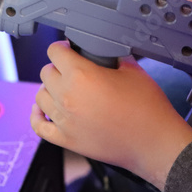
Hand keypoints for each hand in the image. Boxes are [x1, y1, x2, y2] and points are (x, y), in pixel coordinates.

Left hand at [31, 41, 191, 190]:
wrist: (154, 143)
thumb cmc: (147, 109)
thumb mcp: (133, 71)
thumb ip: (112, 56)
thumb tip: (104, 51)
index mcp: (82, 76)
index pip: (55, 52)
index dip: (62, 47)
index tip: (69, 49)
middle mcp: (68, 97)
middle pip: (46, 73)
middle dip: (58, 67)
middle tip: (72, 69)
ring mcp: (64, 120)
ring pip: (40, 96)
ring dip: (50, 89)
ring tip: (63, 88)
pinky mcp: (66, 140)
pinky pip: (39, 125)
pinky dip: (37, 115)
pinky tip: (42, 109)